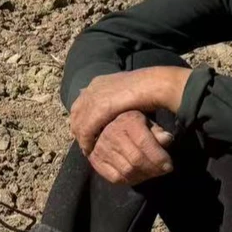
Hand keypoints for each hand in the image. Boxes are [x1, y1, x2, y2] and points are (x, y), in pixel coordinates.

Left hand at [70, 67, 189, 155]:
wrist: (155, 84)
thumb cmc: (149, 87)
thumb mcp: (128, 91)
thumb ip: (117, 98)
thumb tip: (115, 108)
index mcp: (99, 81)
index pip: (81, 102)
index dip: (82, 117)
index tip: (85, 129)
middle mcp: (92, 88)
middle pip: (76, 113)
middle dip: (78, 128)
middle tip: (84, 142)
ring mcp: (94, 98)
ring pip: (79, 123)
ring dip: (82, 138)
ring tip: (87, 149)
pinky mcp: (98, 110)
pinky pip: (86, 130)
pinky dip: (87, 141)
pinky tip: (90, 149)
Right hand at [88, 110, 173, 185]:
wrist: (106, 125)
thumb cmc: (134, 125)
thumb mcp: (148, 122)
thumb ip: (158, 131)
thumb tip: (167, 139)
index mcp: (128, 121)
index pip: (144, 143)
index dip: (158, 157)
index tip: (169, 166)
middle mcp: (112, 134)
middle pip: (135, 160)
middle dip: (154, 169)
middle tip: (163, 171)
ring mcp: (101, 149)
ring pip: (126, 171)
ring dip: (144, 176)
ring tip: (154, 173)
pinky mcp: (96, 161)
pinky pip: (116, 178)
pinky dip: (131, 181)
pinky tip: (140, 176)